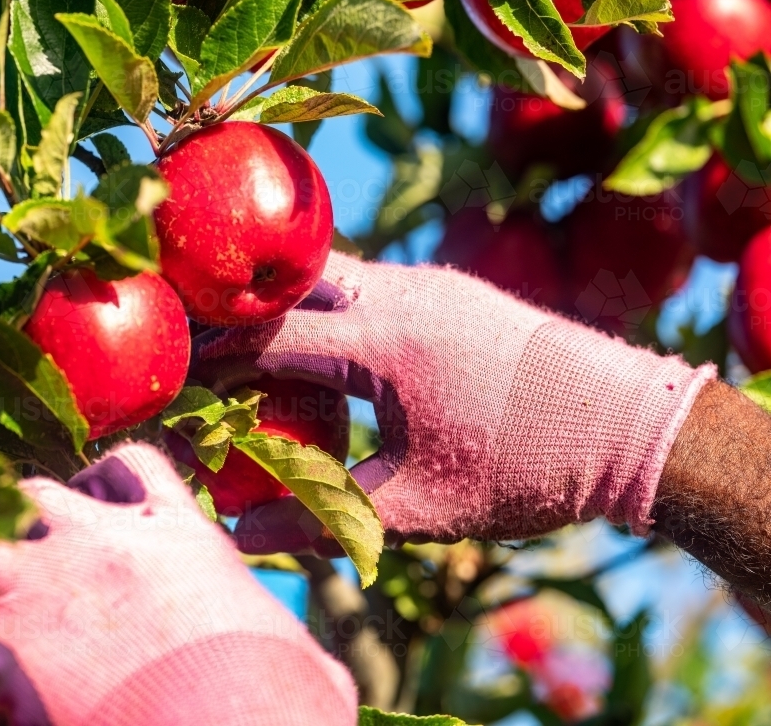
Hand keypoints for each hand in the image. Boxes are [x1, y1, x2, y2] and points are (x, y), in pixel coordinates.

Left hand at [0, 443, 356, 724]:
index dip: (105, 485)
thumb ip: (280, 644)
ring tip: (1, 634)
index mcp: (180, 534)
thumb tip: (321, 676)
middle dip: (25, 529)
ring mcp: (49, 582)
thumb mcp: (297, 656)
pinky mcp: (5, 641)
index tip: (99, 515)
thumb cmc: (280, 705)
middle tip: (36, 578)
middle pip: (33, 493)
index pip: (131, 465)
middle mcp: (106, 541)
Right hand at [191, 252, 715, 550]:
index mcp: (388, 342)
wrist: (633, 425)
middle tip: (200, 349)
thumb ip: (328, 516)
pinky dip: (331, 309)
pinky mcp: (451, 287)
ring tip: (253, 349)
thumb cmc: (529, 468)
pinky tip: (327, 347)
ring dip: (289, 308)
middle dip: (240, 316)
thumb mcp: (423, 506)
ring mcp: (431, 282)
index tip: (178, 383)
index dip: (215, 361)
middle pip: (292, 286)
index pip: (270, 338)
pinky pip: (370, 284)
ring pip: (332, 277)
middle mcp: (404, 292)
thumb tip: (247, 532)